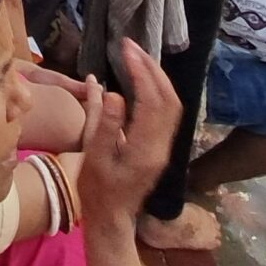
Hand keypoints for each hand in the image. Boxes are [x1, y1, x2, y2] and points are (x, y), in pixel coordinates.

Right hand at [73, 38, 181, 234]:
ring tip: (137, 57)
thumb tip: (113, 92)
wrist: (112, 219)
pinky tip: (142, 79)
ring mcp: (163, 148)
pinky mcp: (160, 148)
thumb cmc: (97, 191)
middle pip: (168, 100)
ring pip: (171, 105)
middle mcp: (161, 147)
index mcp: (144, 149)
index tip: (126, 51)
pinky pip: (166, 113)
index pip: (151, 101)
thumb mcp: (94, 159)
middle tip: (131, 46)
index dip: (141, 72)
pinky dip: (157, 91)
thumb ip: (104, 126)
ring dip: (157, 78)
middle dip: (152, 69)